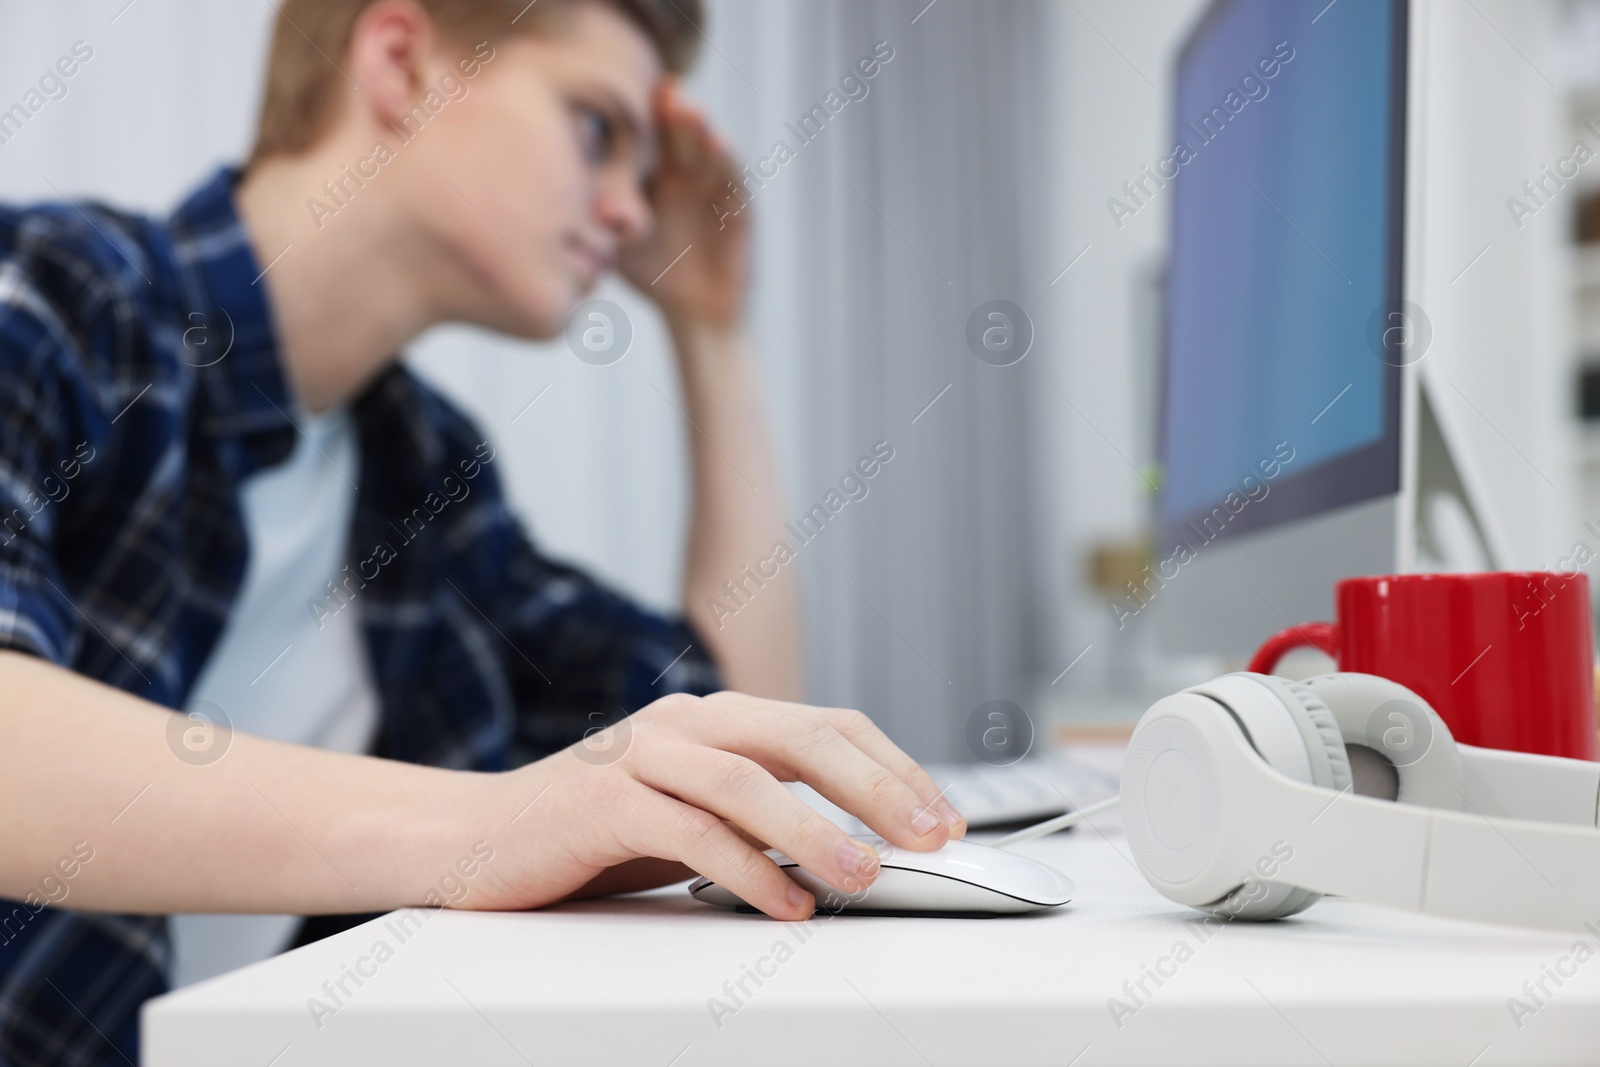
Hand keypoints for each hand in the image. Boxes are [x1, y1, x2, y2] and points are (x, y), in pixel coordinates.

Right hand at [470, 691, 966, 919]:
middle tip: (931, 836)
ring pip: (750, 783)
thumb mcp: (694, 811)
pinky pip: (690, 832)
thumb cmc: (594, 831)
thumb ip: (762, 811)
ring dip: (818, 831)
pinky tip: (785, 904)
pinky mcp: (601, 801)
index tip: (943, 817)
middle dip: (878, 787)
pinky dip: (746, 869)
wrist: (475, 837)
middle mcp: (686, 722)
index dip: (893, 767)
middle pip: (803, 737)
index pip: (827, 724)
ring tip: (867, 876)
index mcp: (718, 718)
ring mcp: (640, 756)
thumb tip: (862, 842)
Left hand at [616, 80, 748, 331]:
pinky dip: (729, 162)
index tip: (622, 90)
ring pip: (708, 151)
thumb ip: (595, 216)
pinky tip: (721, 145)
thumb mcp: (616, 240)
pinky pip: (735, 182)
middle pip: (679, 135)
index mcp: (656, 173)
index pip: (648, 136)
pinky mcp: (740, 210)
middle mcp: (687, 173)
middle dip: (672, 113)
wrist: (694, 314)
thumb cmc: (651, 271)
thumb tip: (550, 195)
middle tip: (662, 90)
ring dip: (700, 131)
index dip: (640, 115)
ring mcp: (715, 189)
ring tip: (690, 111)